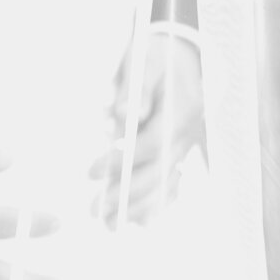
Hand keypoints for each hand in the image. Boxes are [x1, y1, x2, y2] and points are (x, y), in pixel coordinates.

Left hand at [90, 31, 204, 226]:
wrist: (184, 55)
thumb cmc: (158, 56)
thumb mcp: (144, 61)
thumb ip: (134, 89)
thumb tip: (119, 117)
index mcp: (180, 110)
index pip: (151, 144)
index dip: (122, 161)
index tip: (93, 171)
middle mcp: (187, 133)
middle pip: (160, 171)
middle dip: (128, 194)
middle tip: (96, 209)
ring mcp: (185, 144)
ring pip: (167, 182)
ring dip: (140, 206)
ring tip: (111, 224)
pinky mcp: (179, 150)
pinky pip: (173, 182)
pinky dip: (158, 204)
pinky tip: (140, 223)